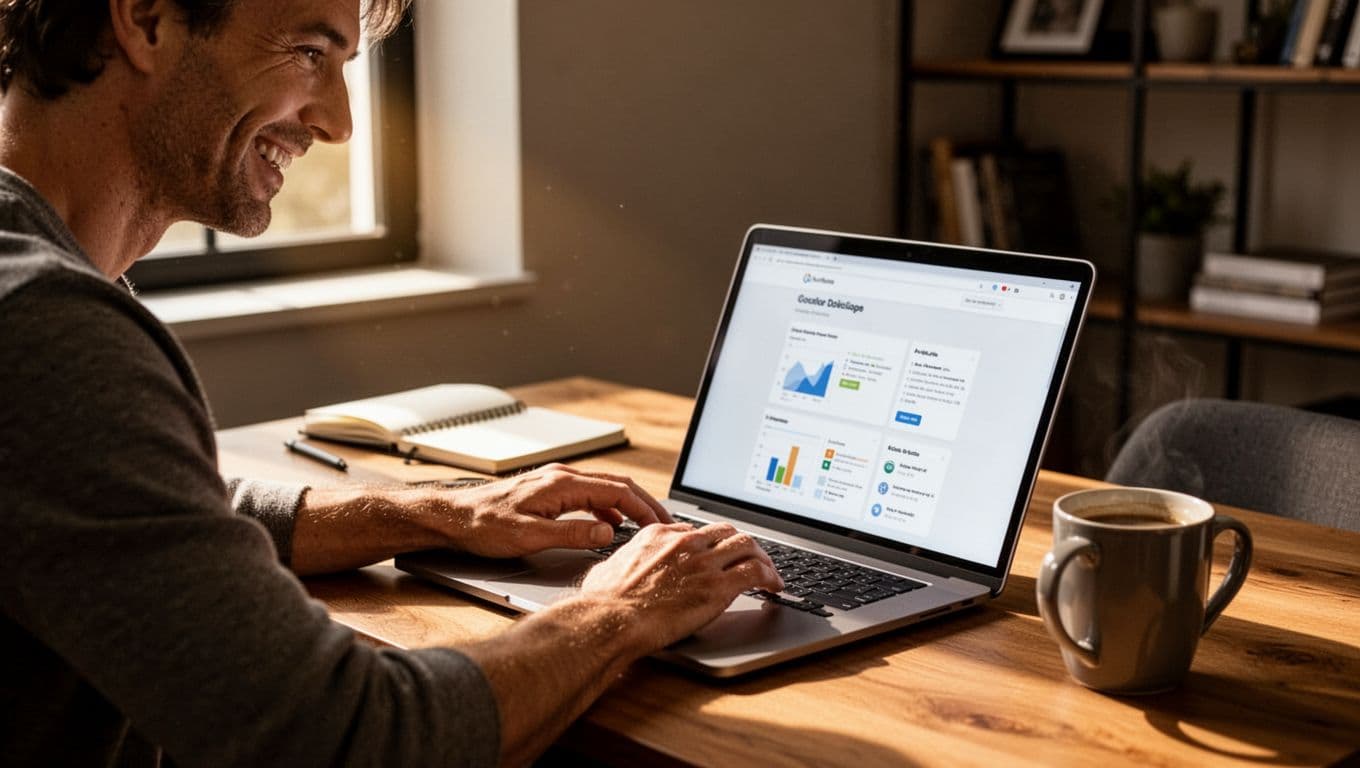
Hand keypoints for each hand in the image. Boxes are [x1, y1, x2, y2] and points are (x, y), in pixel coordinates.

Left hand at [437, 463, 671, 557]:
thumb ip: (573, 535)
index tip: (661, 524)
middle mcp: (561, 477)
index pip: (617, 492)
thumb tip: (608, 535)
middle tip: (664, 523)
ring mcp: (555, 482)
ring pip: (603, 489)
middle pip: (616, 485)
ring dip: (627, 506)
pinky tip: (609, 526)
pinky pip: (588, 495)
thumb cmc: (484, 525)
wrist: (453, 516)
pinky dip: (607, 508)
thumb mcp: (530, 537)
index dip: (644, 508)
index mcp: (562, 485)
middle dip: (644, 503)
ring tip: (644, 525)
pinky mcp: (548, 491)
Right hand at [576, 521, 784, 650]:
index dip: (712, 544)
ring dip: (763, 558)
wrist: (610, 619)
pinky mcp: (718, 586)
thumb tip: (617, 569)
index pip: (697, 531)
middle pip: (727, 532)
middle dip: (742, 544)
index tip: (718, 556)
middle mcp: (685, 543)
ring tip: (770, 572)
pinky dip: (771, 577)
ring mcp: (704, 562)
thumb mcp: (609, 568)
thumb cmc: (603, 602)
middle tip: (752, 559)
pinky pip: (756, 572)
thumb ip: (622, 563)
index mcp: (659, 535)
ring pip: (748, 545)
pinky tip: (775, 587)